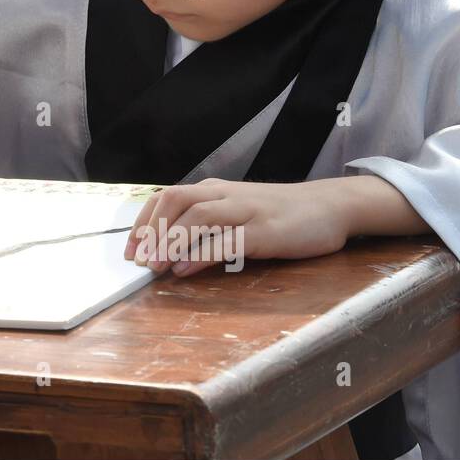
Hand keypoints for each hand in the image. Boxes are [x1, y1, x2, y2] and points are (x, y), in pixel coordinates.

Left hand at [122, 177, 359, 277]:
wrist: (329, 207)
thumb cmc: (278, 214)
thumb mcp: (236, 214)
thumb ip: (207, 226)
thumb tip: (169, 250)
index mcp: (214, 190)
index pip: (166, 197)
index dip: (143, 223)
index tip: (129, 250)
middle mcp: (225, 195)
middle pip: (175, 201)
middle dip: (151, 230)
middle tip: (138, 261)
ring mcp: (246, 211)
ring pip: (197, 216)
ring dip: (170, 242)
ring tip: (155, 267)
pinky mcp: (265, 231)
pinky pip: (226, 240)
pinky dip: (201, 254)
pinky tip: (185, 269)